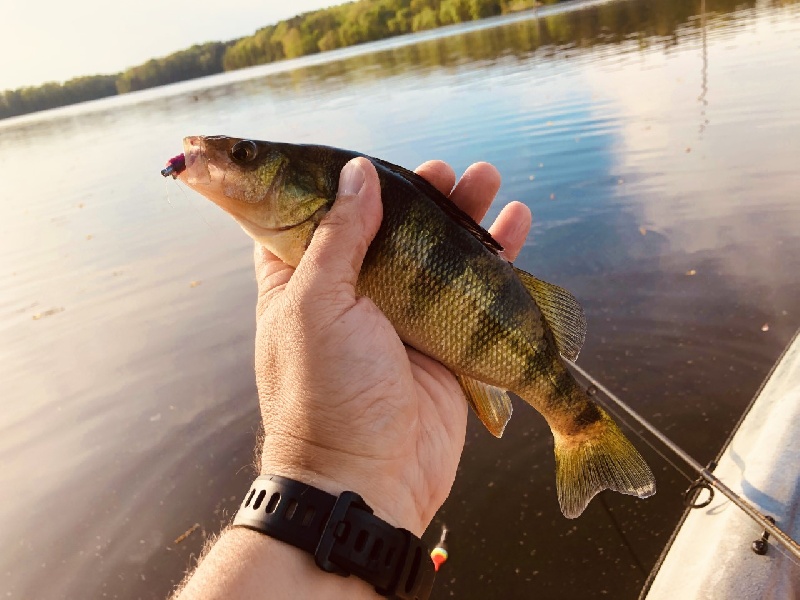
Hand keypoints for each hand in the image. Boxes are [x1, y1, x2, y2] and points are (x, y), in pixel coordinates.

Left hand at [253, 157, 530, 535]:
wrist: (367, 481)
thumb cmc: (326, 393)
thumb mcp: (317, 304)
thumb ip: (340, 236)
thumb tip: (359, 173)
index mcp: (305, 282)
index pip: (318, 217)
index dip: (346, 185)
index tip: (377, 160)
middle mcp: (353, 296)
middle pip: (390, 229)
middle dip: (422, 196)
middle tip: (452, 171)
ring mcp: (401, 318)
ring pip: (437, 254)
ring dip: (465, 217)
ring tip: (488, 180)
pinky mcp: (443, 343)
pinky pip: (473, 292)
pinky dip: (497, 259)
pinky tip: (517, 223)